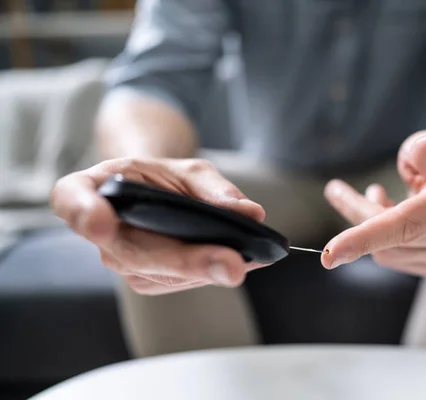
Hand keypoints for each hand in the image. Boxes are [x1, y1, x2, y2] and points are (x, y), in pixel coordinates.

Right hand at [51, 158, 266, 294]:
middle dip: (186, 261)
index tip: (103, 225)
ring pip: (163, 274)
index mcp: (93, 187)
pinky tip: (238, 263)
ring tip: (245, 261)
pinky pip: (179, 282)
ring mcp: (121, 260)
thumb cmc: (166, 178)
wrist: (159, 194)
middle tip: (231, 265)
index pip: (72, 199)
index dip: (84, 212)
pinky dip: (211, 272)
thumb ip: (216, 189)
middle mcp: (100, 230)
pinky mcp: (145, 280)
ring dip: (206, 271)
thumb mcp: (191, 171)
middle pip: (134, 252)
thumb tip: (250, 214)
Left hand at [322, 130, 425, 275]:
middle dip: (357, 213)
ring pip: (385, 252)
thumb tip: (424, 154)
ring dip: (367, 225)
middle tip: (336, 189)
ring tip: (378, 195)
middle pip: (389, 237)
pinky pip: (390, 258)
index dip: (366, 238)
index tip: (328, 255)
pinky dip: (377, 239)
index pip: (407, 225)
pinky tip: (386, 216)